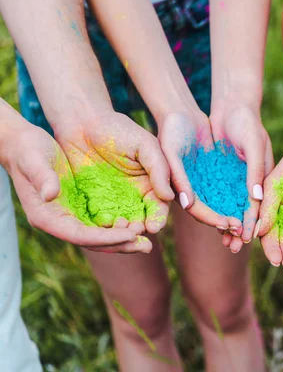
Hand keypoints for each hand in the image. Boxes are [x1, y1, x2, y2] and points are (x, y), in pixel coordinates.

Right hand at [4, 119, 148, 252]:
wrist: (26, 145)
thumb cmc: (28, 151)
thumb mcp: (34, 161)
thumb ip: (42, 177)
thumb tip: (51, 194)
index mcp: (47, 217)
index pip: (80, 236)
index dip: (106, 238)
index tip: (130, 235)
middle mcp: (60, 222)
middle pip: (94, 242)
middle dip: (120, 245)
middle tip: (146, 246)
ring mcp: (71, 216)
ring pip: (101, 235)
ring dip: (124, 239)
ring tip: (147, 240)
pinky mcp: (81, 208)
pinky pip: (102, 223)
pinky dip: (119, 226)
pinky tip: (139, 223)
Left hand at [53, 111, 173, 234]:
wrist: (83, 123)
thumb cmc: (119, 130)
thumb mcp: (145, 145)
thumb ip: (159, 168)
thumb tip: (169, 196)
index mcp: (151, 185)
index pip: (159, 207)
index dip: (158, 218)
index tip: (154, 227)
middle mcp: (134, 197)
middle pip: (141, 221)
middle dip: (140, 230)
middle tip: (135, 231)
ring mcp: (112, 201)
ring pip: (120, 225)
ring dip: (121, 232)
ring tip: (119, 229)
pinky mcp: (91, 203)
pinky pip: (97, 220)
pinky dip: (100, 227)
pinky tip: (101, 225)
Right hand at [159, 110, 239, 230]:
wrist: (180, 113)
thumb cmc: (171, 130)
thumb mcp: (172, 151)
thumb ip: (178, 177)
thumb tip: (188, 204)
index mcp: (179, 188)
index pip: (196, 210)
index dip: (211, 219)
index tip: (227, 225)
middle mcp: (193, 188)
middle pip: (211, 212)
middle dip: (226, 224)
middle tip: (243, 235)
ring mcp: (205, 181)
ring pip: (222, 203)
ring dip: (235, 216)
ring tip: (250, 228)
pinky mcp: (216, 172)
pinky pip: (230, 188)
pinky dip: (239, 197)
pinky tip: (254, 204)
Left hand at [210, 106, 273, 251]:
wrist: (231, 107)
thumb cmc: (248, 123)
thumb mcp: (255, 144)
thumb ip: (256, 170)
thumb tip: (256, 197)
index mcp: (262, 178)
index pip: (258, 204)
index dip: (253, 220)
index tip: (248, 236)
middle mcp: (248, 182)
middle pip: (243, 210)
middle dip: (239, 229)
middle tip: (234, 246)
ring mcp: (233, 179)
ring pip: (228, 206)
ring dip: (226, 223)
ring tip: (223, 240)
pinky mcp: (218, 174)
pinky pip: (214, 194)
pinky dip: (212, 207)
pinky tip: (209, 221)